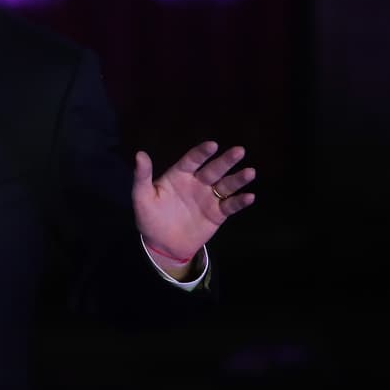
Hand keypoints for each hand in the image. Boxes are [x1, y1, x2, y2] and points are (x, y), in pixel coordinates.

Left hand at [133, 141, 255, 272]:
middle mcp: (197, 183)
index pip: (192, 160)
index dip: (202, 153)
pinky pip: (230, 206)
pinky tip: (250, 196)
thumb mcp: (142, 197)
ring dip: (238, 179)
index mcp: (179, 175)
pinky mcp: (217, 214)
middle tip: (239, 151)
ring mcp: (208, 198)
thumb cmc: (150, 217)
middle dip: (226, 161)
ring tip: (250, 172)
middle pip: (213, 169)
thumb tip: (139, 154)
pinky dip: (240, 202)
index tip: (213, 145)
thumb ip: (142, 176)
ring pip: (226, 186)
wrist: (162, 245)